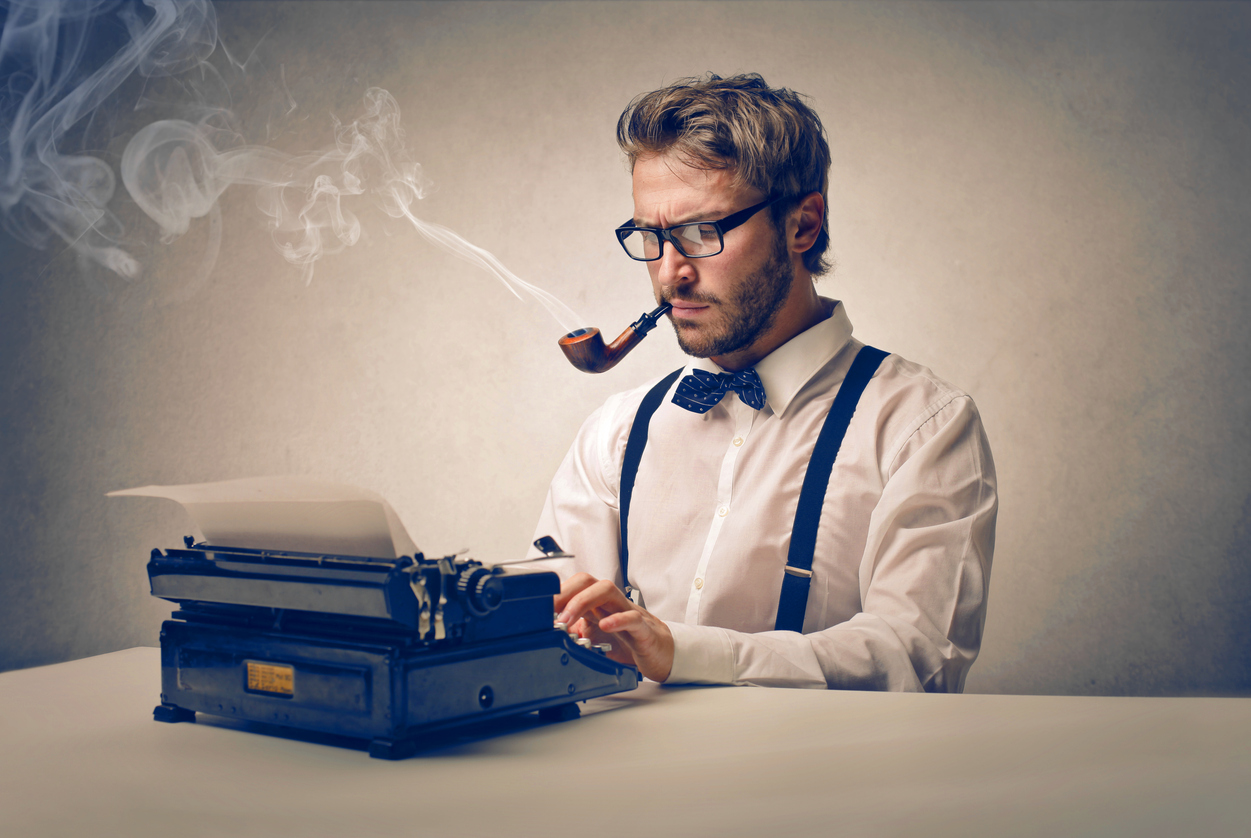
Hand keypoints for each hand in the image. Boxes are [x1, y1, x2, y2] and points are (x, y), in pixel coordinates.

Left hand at [555, 573, 673, 681]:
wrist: (663, 653)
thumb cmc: (630, 641)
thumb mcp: (596, 639)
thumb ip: (577, 634)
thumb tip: (551, 635)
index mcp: (599, 604)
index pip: (576, 585)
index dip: (557, 593)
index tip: (539, 609)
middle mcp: (612, 603)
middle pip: (588, 581)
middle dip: (565, 593)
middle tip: (550, 612)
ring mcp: (628, 612)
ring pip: (607, 590)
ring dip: (582, 602)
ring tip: (567, 620)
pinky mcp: (644, 629)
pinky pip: (632, 618)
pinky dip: (617, 620)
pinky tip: (604, 626)